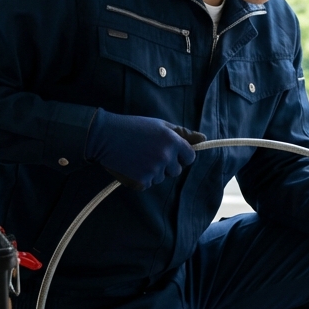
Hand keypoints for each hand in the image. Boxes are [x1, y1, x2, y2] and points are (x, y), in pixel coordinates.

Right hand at [84, 110, 205, 189]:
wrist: (105, 136)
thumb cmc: (133, 127)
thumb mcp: (160, 125)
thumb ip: (183, 133)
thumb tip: (203, 139)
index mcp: (172, 141)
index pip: (190, 157)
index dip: (181, 156)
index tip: (171, 152)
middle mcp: (166, 156)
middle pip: (176, 170)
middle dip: (167, 164)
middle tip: (149, 153)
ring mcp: (153, 170)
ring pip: (161, 177)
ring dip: (153, 171)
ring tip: (138, 157)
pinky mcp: (141, 181)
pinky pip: (148, 184)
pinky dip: (141, 178)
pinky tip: (131, 165)